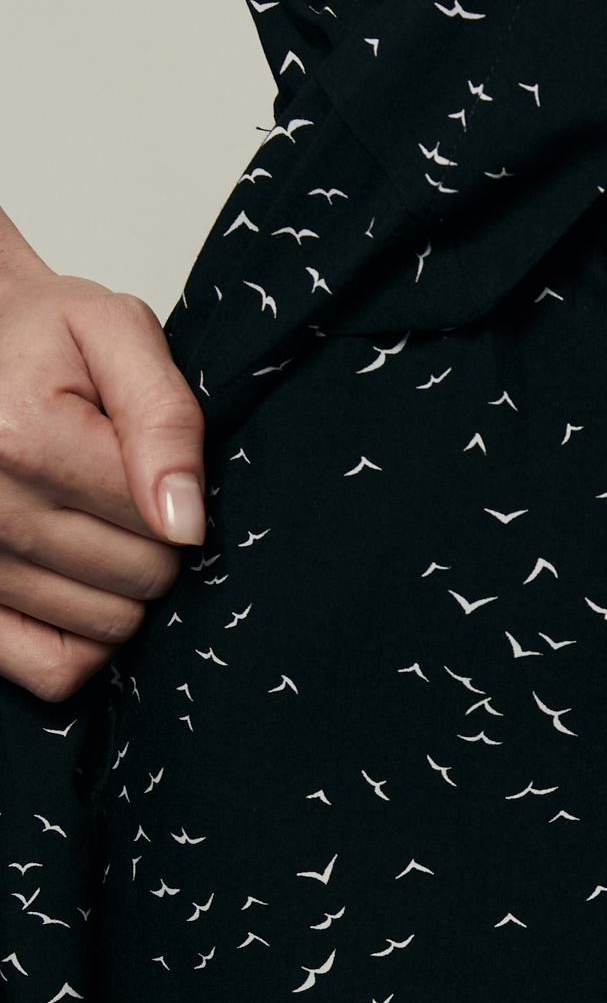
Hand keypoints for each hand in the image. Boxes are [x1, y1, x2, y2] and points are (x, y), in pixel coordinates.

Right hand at [0, 228, 204, 702]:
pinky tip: (78, 592)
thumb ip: (166, 418)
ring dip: (120, 590)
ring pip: (108, 628)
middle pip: (141, 580)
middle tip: (119, 496)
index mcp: (23, 436)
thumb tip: (186, 522)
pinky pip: (53, 670)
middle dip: (153, 543)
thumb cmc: (39, 340)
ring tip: (90, 527)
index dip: (175, 496)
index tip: (142, 461)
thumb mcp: (116, 332)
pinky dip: (82, 647)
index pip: (162, 524)